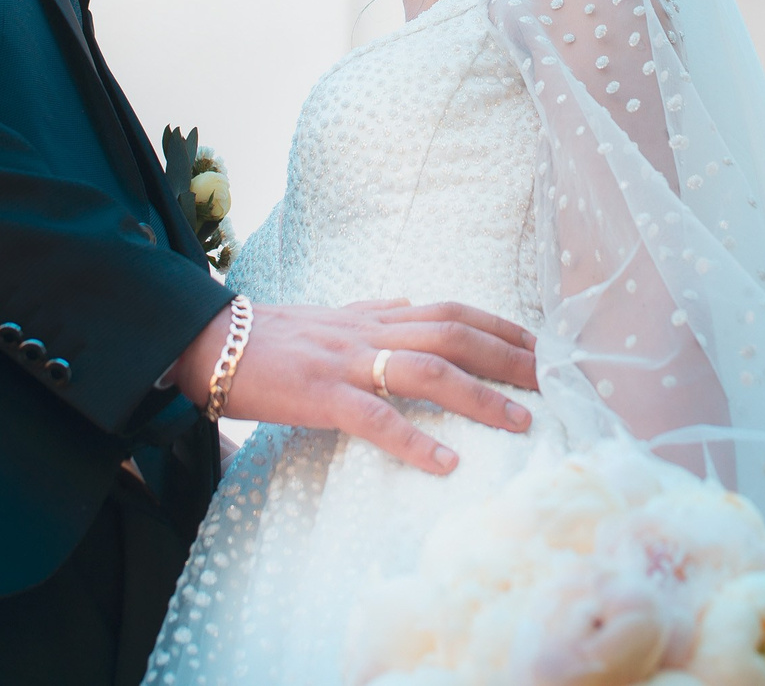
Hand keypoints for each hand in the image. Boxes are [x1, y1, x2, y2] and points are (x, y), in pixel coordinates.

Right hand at [169, 298, 537, 475]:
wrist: (207, 340)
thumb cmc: (270, 336)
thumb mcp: (331, 317)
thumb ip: (372, 311)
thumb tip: (408, 300)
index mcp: (375, 316)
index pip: (453, 311)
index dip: (503, 327)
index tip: (545, 346)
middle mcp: (370, 331)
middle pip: (455, 334)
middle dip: (511, 358)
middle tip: (556, 382)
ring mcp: (346, 361)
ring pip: (427, 369)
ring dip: (480, 396)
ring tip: (520, 421)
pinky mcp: (318, 394)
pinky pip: (373, 416)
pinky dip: (413, 439)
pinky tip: (444, 463)